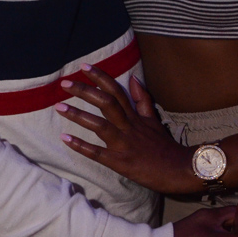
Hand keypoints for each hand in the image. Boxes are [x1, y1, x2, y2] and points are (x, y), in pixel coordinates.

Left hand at [56, 66, 195, 194]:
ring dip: (78, 115)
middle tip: (64, 83)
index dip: (100, 77)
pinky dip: (81, 146)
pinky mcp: (120, 162)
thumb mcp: (154, 119)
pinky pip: (98, 153)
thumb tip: (133, 78)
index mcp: (135, 116)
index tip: (84, 66)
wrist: (178, 170)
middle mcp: (128, 126)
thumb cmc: (164, 146)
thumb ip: (142, 100)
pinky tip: (65, 138)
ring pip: (100, 126)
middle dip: (84, 91)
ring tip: (59, 107)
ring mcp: (124, 144)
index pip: (116, 90)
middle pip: (106, 103)